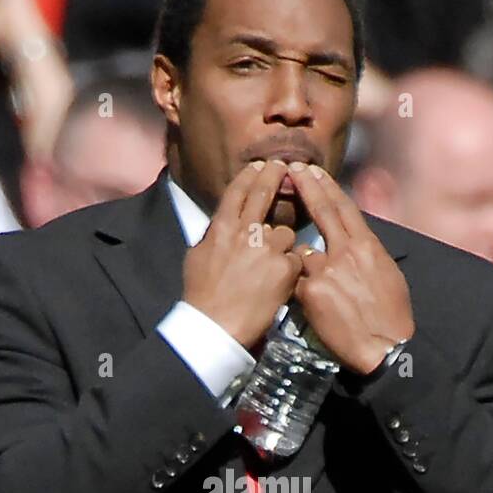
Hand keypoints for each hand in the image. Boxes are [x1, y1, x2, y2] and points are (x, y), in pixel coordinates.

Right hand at [182, 160, 302, 350]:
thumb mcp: (196, 258)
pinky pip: (295, 259)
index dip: (250, 175)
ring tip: (273, 266)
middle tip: (284, 166)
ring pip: (285, 233)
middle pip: (264, 195)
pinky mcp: (285, 268)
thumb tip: (220, 227)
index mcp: (221, 229)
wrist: (216, 327)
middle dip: (274, 175)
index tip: (259, 165)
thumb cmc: (202, 298)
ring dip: (283, 245)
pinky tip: (281, 283)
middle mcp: (245, 232)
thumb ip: (213, 237)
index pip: (238, 191)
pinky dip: (291, 269)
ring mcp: (268, 249)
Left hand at [286, 163, 414, 374]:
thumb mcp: (387, 274)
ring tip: (319, 286)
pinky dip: (300, 292)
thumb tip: (354, 241)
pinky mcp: (311, 291)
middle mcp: (346, 251)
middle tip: (291, 169)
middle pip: (322, 211)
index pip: (344, 207)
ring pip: (304, 254)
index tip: (312, 172)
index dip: (326, 186)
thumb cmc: (391, 316)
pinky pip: (297, 284)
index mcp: (368, 246)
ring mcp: (326, 269)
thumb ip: (366, 253)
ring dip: (305, 265)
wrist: (384, 347)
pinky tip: (313, 307)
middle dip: (306, 187)